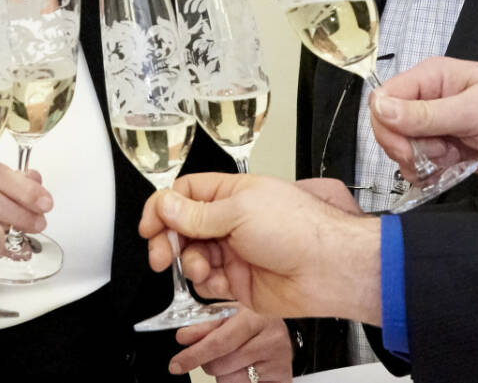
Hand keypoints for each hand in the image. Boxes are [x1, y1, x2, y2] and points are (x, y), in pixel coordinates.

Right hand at [140, 173, 379, 324]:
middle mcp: (231, 222)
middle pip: (183, 228)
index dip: (164, 208)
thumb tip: (165, 204)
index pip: (185, 195)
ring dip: (190, 262)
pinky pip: (208, 283)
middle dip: (168, 240)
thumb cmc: (299, 229)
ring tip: (201, 267)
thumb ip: (196, 214)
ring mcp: (234, 252)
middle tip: (161, 253)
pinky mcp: (239, 282)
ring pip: (193, 257)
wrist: (328, 270)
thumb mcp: (239, 211)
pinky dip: (205, 282)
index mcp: (232, 194)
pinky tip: (215, 280)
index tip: (150, 226)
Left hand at [169, 308, 292, 380]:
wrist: (281, 331)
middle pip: (221, 365)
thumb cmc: (251, 321)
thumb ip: (204, 325)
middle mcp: (270, 339)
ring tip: (235, 359)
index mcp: (254, 317)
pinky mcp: (282, 379)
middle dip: (208, 362)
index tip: (176, 365)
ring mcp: (278, 362)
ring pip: (230, 381)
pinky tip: (245, 369)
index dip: (194, 355)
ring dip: (223, 374)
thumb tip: (183, 338)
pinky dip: (237, 381)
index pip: (219, 342)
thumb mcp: (227, 315)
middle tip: (215, 353)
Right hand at [370, 57, 477, 181]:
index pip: (384, 99)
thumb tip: (378, 108)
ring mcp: (439, 127)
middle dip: (405, 148)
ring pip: (404, 148)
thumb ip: (425, 115)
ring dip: (419, 162)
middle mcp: (429, 100)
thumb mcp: (473, 111)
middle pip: (389, 126)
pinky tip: (448, 173)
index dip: (387, 126)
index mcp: (431, 78)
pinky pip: (422, 164)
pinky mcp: (449, 150)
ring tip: (449, 161)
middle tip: (435, 157)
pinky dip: (429, 174)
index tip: (406, 149)